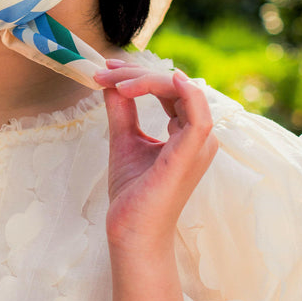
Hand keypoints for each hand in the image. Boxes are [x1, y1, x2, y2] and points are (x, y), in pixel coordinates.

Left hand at [94, 61, 216, 258]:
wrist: (130, 230)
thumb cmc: (132, 192)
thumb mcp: (124, 139)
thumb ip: (122, 109)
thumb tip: (111, 81)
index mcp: (186, 131)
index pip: (168, 88)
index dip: (138, 74)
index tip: (106, 70)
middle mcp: (198, 135)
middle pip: (173, 84)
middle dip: (136, 73)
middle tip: (103, 74)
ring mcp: (198, 144)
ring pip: (181, 90)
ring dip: (146, 78)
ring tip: (113, 81)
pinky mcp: (190, 154)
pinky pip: (198, 116)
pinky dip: (182, 92)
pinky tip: (155, 81)